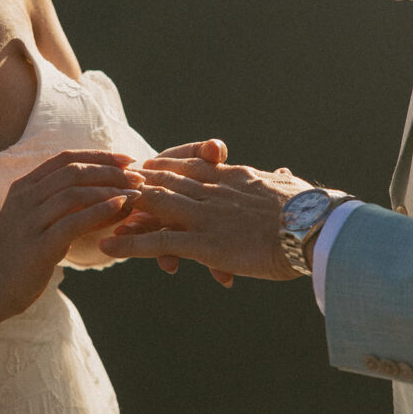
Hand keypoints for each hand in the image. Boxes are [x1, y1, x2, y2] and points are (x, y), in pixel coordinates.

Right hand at [0, 150, 142, 318]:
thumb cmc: (19, 257)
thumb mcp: (39, 223)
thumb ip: (62, 206)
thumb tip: (105, 195)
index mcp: (23, 187)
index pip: (65, 159)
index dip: (99, 155)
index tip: (127, 159)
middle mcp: (24, 198)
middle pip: (72, 171)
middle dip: (110, 170)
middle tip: (138, 176)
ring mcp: (28, 221)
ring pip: (74, 193)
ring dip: (110, 190)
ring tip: (136, 193)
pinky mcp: (37, 246)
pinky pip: (73, 222)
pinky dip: (100, 212)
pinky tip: (121, 208)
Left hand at [100, 158, 317, 281]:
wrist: (319, 227)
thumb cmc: (315, 211)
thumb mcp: (293, 189)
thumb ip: (282, 180)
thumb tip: (286, 172)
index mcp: (233, 177)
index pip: (190, 167)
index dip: (162, 166)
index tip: (141, 166)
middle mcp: (213, 191)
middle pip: (163, 181)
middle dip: (132, 183)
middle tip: (104, 185)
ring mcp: (205, 216)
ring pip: (153, 206)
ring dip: (122, 208)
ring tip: (93, 212)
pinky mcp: (205, 243)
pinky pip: (158, 242)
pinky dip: (129, 244)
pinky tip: (106, 247)